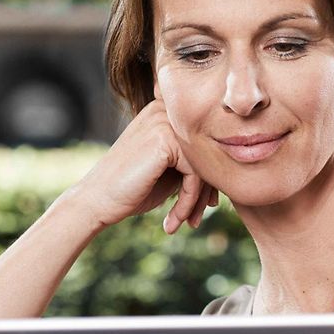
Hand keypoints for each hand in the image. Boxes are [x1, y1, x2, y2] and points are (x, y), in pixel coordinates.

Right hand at [61, 98, 216, 234]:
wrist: (97, 201)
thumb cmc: (133, 189)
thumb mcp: (172, 171)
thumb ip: (197, 161)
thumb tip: (235, 164)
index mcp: (167, 114)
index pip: (207, 143)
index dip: (210, 177)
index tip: (205, 206)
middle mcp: (166, 111)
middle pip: (209, 152)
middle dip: (207, 190)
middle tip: (198, 218)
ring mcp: (165, 122)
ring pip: (206, 164)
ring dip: (198, 200)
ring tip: (188, 222)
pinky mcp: (164, 140)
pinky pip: (195, 175)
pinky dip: (188, 202)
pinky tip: (174, 221)